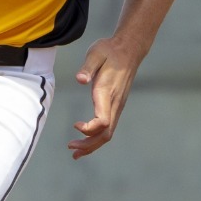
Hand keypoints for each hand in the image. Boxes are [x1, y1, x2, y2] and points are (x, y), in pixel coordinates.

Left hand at [67, 35, 146, 158]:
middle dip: (88, 145)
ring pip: (108, 134)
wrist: (129, 49)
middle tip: (71, 148)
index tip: (75, 125)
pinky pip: (109, 127)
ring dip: (92, 144)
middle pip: (105, 134)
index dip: (89, 129)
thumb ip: (88, 67)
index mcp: (107, 92)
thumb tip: (80, 79)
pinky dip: (97, 137)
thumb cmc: (109, 50)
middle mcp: (114, 103)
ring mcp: (117, 106)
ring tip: (76, 151)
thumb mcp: (96, 52)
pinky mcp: (116, 106)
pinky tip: (86, 139)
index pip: (103, 121)